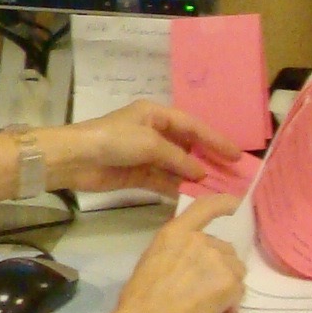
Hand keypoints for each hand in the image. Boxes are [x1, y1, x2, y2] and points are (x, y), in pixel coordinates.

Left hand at [41, 99, 241, 195]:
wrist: (74, 159)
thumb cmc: (113, 140)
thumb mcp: (150, 143)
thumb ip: (178, 158)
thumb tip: (201, 173)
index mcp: (155, 114)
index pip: (192, 125)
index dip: (215, 139)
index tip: (236, 154)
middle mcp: (152, 132)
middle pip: (187, 146)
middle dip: (208, 160)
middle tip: (233, 174)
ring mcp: (144, 155)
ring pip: (176, 166)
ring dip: (194, 177)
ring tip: (219, 190)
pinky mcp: (136, 175)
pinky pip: (163, 180)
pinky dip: (177, 188)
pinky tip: (195, 197)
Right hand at [107, 195, 246, 312]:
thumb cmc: (140, 297)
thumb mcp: (152, 261)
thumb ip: (176, 252)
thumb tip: (190, 265)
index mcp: (175, 233)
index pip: (204, 208)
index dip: (223, 204)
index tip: (235, 204)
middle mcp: (199, 240)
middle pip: (225, 249)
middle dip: (220, 267)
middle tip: (205, 290)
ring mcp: (217, 260)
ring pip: (235, 270)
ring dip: (227, 285)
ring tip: (210, 305)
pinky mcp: (230, 281)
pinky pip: (239, 292)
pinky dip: (230, 304)